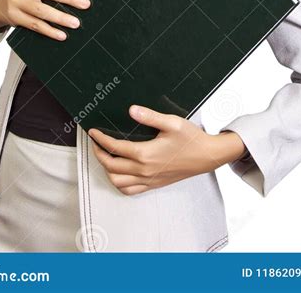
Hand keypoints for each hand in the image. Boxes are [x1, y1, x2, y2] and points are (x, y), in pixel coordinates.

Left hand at [88, 104, 246, 194]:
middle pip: (111, 166)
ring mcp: (148, 180)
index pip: (115, 148)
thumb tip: (131, 110)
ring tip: (105, 156)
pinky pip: (129, 190)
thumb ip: (150, 116)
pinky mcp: (153, 184)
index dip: (101, 139)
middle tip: (95, 142)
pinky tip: (119, 172)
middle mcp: (144, 170)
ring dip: (106, 170)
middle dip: (99, 153)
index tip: (93, 132)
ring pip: (117, 182)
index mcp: (145, 154)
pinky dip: (118, 183)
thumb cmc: (191, 139)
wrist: (207, 156)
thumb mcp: (172, 122)